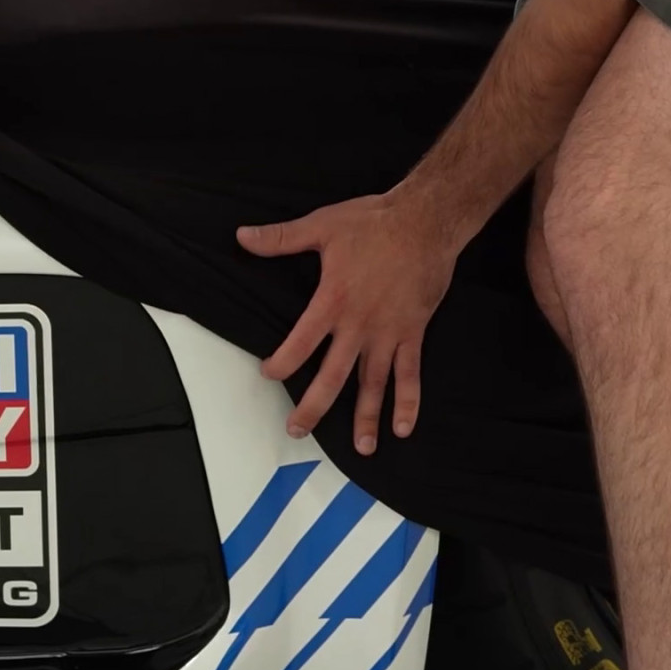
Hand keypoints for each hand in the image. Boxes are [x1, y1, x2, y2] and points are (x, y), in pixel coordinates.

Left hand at [239, 193, 457, 455]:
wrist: (428, 220)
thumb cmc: (373, 222)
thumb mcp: (322, 225)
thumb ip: (281, 238)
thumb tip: (242, 236)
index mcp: (333, 301)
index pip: (301, 343)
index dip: (283, 362)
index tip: (269, 374)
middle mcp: (359, 325)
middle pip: (333, 376)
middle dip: (314, 407)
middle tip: (297, 430)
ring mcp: (388, 333)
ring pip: (374, 383)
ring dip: (366, 417)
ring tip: (361, 448)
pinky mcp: (413, 332)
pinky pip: (410, 373)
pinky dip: (408, 401)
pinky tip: (402, 428)